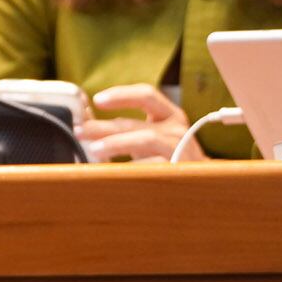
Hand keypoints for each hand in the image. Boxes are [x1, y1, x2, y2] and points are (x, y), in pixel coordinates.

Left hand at [76, 84, 201, 162]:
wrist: (201, 186)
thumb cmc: (168, 161)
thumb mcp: (146, 141)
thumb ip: (122, 130)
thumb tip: (86, 124)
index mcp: (169, 116)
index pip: (146, 95)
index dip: (121, 94)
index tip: (97, 100)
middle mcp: (177, 128)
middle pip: (135, 122)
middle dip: (102, 126)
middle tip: (80, 131)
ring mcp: (181, 147)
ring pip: (145, 139)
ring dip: (116, 143)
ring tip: (94, 150)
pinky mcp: (181, 168)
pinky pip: (153, 165)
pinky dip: (131, 168)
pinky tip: (115, 172)